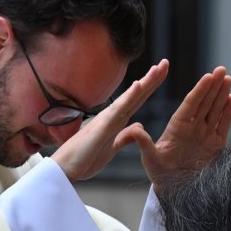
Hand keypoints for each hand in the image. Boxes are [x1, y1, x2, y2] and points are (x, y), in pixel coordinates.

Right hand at [51, 59, 168, 181]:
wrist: (65, 169)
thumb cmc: (84, 158)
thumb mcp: (111, 148)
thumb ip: (124, 137)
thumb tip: (139, 126)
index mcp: (115, 121)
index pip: (137, 101)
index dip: (150, 86)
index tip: (161, 72)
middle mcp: (112, 116)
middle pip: (136, 95)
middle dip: (151, 78)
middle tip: (165, 62)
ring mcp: (106, 120)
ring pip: (130, 98)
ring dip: (144, 83)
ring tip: (157, 68)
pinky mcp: (102, 127)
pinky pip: (118, 110)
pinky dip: (128, 97)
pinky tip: (138, 85)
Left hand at [115, 66, 230, 189]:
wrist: (175, 191)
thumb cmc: (160, 175)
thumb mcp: (150, 159)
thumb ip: (144, 143)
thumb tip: (134, 129)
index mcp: (177, 127)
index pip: (190, 104)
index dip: (200, 90)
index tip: (208, 76)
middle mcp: (192, 128)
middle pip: (204, 103)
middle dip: (213, 86)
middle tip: (222, 69)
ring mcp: (205, 135)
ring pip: (215, 110)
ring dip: (222, 95)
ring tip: (228, 79)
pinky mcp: (216, 146)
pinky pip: (223, 126)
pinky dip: (228, 113)